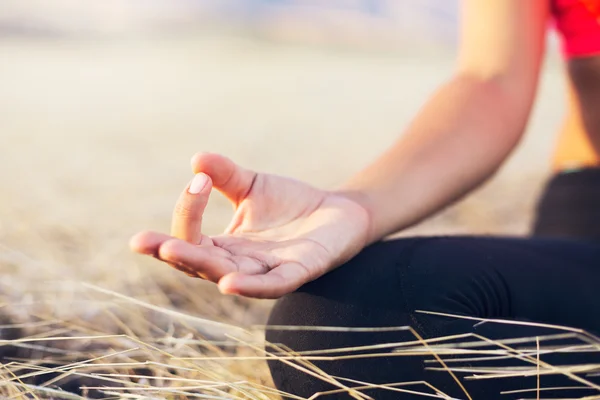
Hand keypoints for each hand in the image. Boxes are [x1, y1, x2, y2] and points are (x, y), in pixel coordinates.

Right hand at [130, 153, 370, 298]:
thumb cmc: (291, 204)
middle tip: (143, 240)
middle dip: (173, 251)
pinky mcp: (298, 272)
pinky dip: (250, 287)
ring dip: (202, 265)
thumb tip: (197, 159)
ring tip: (173, 252)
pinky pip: (272, 285)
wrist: (338, 210)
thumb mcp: (252, 186)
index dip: (184, 215)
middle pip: (200, 263)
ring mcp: (268, 271)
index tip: (196, 182)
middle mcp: (240, 264)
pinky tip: (229, 283)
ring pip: (227, 275)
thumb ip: (225, 175)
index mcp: (226, 246)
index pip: (191, 239)